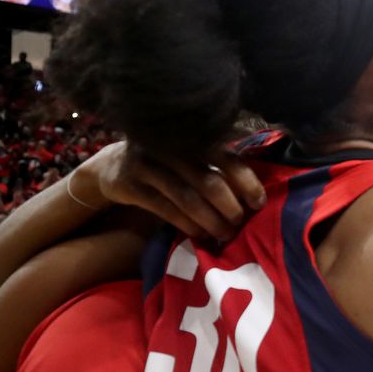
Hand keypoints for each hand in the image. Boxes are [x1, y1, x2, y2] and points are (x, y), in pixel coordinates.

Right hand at [72, 141, 266, 240]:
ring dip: (210, 220)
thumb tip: (257, 193)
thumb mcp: (191, 155)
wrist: (113, 165)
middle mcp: (170, 145)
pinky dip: (187, 225)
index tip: (259, 203)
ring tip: (224, 234)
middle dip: (229, 206)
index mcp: (192, 136)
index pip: (227, 157)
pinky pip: (165, 209)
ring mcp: (147, 163)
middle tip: (240, 223)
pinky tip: (200, 235)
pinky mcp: (130, 184)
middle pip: (208, 180)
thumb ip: (218, 165)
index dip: (246, 181)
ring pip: (187, 198)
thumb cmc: (168, 163)